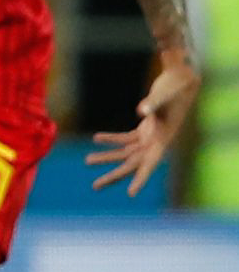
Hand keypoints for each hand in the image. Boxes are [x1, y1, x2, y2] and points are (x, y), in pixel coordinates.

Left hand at [88, 55, 199, 195]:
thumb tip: (140, 110)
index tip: (130, 193)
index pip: (151, 164)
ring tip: (87, 161)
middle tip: (95, 186)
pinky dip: (112, 139)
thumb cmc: (175, 86)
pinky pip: (126, 138)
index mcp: (163, 140)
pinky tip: (96, 139)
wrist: (182, 78)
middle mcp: (157, 142)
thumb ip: (153, 104)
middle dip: (115, 175)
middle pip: (133, 164)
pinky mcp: (146, 128)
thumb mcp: (164, 95)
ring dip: (108, 156)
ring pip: (126, 152)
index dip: (141, 178)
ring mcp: (151, 136)